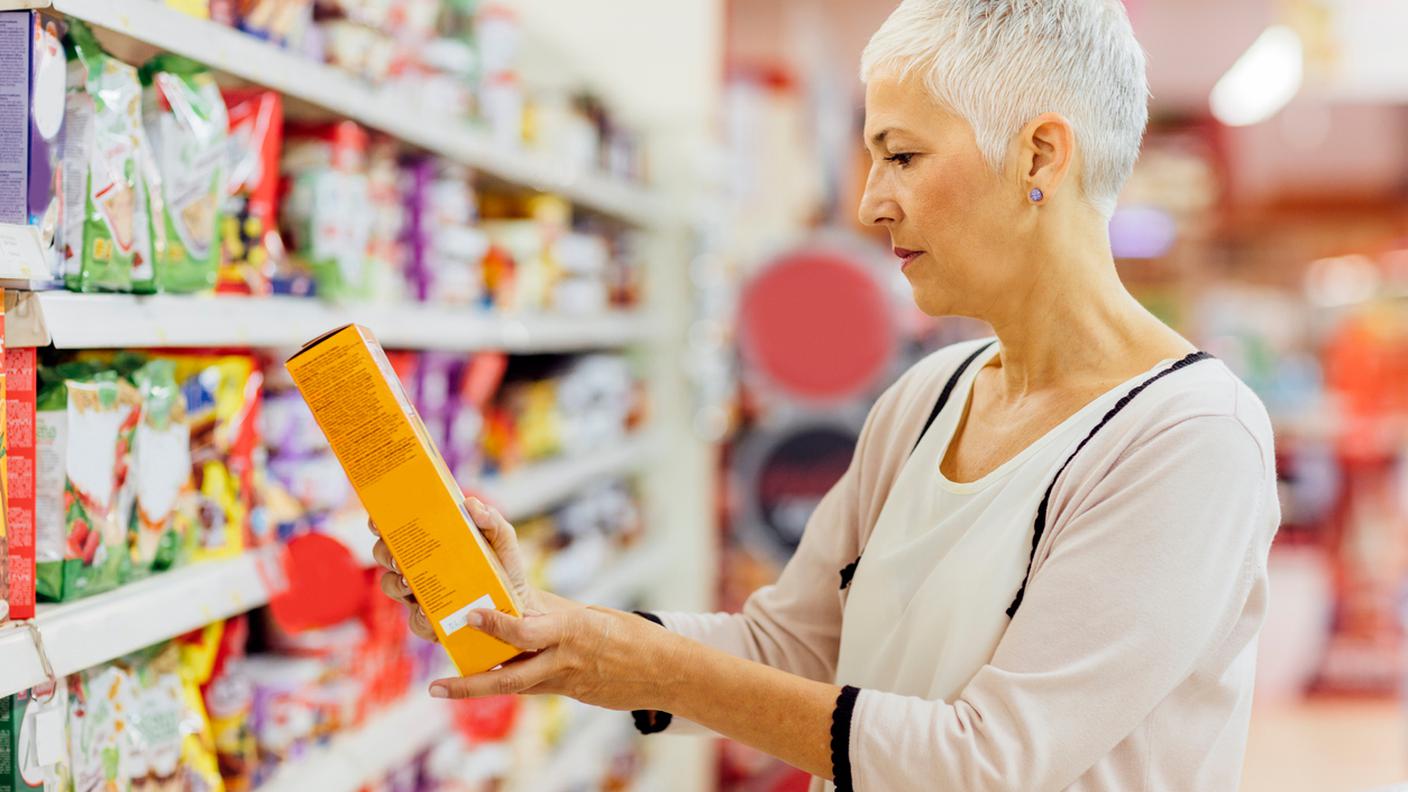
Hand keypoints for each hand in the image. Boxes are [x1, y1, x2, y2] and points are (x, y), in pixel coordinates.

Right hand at [370, 496, 544, 642]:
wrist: (518, 607)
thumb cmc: (503, 568)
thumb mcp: (501, 540)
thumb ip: (491, 521)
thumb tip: (471, 505)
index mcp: (431, 544)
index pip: (399, 530)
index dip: (381, 524)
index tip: (377, 521)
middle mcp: (419, 568)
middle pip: (386, 556)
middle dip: (385, 554)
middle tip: (397, 557)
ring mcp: (421, 595)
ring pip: (392, 587)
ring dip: (395, 584)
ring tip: (408, 583)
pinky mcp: (431, 622)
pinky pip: (416, 622)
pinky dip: (419, 617)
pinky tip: (427, 613)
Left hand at [427, 606, 679, 711]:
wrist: (662, 671)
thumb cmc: (629, 634)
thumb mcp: (592, 615)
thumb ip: (554, 614)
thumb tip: (519, 606)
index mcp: (570, 632)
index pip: (526, 632)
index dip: (497, 626)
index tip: (472, 615)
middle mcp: (561, 660)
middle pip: (510, 677)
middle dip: (471, 684)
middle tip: (438, 685)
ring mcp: (563, 681)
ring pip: (513, 687)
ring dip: (476, 688)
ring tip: (443, 689)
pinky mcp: (566, 692)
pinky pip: (529, 686)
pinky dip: (506, 679)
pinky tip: (482, 678)